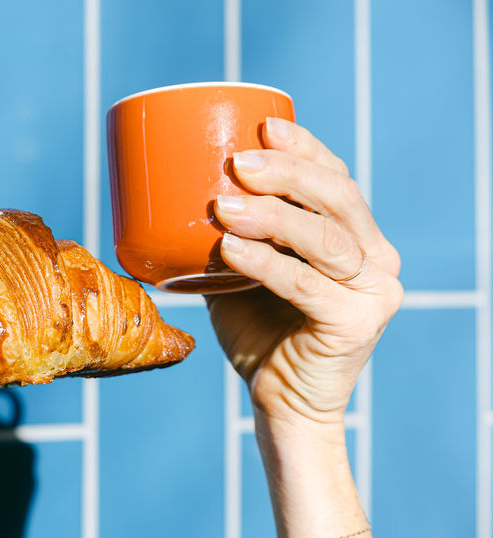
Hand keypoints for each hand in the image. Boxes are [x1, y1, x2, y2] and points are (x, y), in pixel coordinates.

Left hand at [208, 117, 402, 426]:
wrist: (280, 403)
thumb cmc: (259, 334)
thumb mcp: (241, 273)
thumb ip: (228, 236)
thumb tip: (171, 196)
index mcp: (356, 238)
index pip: (337, 179)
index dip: (305, 148)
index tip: (264, 124)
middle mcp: (376, 258)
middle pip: (337, 199)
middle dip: (288, 173)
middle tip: (240, 162)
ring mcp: (374, 291)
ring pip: (326, 237)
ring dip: (273, 215)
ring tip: (224, 205)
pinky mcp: (357, 323)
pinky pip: (308, 284)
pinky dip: (267, 263)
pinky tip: (230, 249)